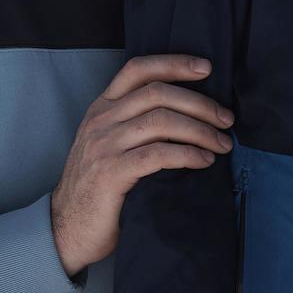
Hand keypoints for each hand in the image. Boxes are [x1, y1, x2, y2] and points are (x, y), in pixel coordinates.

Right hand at [51, 53, 233, 276]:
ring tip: (222, 144)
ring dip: (200, 130)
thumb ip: (136, 125)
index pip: (138, 69)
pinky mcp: (111, 173)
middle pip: (158, 93)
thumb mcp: (110, 146)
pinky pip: (158, 154)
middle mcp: (101, 120)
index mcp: (102, 108)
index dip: (174, 63)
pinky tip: (204, 160)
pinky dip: (188, 154)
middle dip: (200, 103)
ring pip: (162, 121)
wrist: (66, 229)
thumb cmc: (98, 189)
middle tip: (226, 120)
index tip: (206, 68)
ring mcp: (104, 145)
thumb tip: (190, 116)